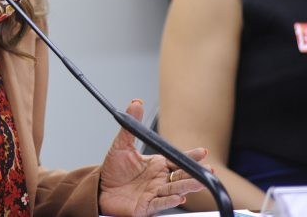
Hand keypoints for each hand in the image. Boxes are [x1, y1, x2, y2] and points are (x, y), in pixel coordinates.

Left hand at [98, 99, 207, 216]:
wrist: (99, 187)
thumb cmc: (113, 169)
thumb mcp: (121, 144)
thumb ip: (131, 125)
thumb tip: (136, 103)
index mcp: (157, 165)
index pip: (177, 159)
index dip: (191, 156)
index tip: (203, 152)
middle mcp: (159, 179)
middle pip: (181, 176)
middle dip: (195, 174)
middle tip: (209, 170)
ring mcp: (154, 193)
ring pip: (174, 190)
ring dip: (187, 187)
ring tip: (198, 183)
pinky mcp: (146, 206)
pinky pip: (160, 203)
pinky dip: (170, 200)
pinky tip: (179, 197)